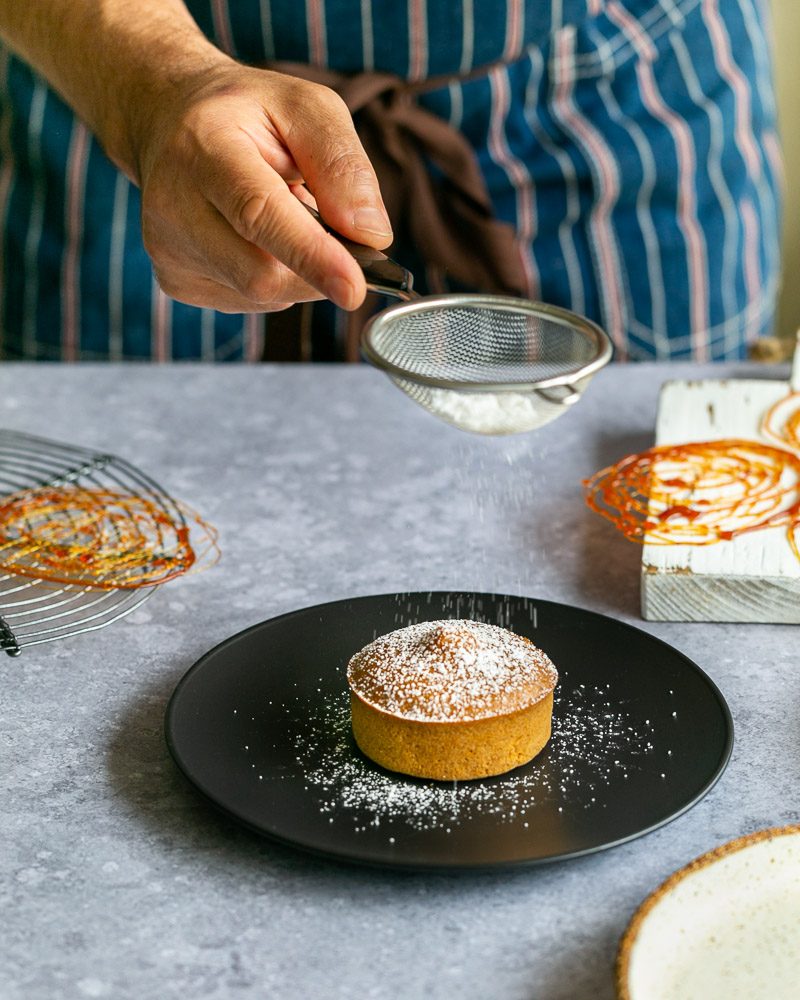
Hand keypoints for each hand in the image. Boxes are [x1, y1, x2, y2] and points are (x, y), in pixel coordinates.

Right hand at [132, 60, 392, 312]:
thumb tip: (373, 236)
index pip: (259, 214)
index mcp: (202, 146)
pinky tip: (258, 240)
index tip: (354, 289)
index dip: (311, 256)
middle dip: (316, 266)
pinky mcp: (176, 281)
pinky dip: (275, 278)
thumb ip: (343, 164)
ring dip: (297, 269)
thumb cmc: (245, 114)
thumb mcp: (305, 108)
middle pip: (262, 274)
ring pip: (262, 295)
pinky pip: (249, 301)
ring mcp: (169, 251)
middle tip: (333, 232)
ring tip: (282, 217)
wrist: (165, 122)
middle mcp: (173, 204)